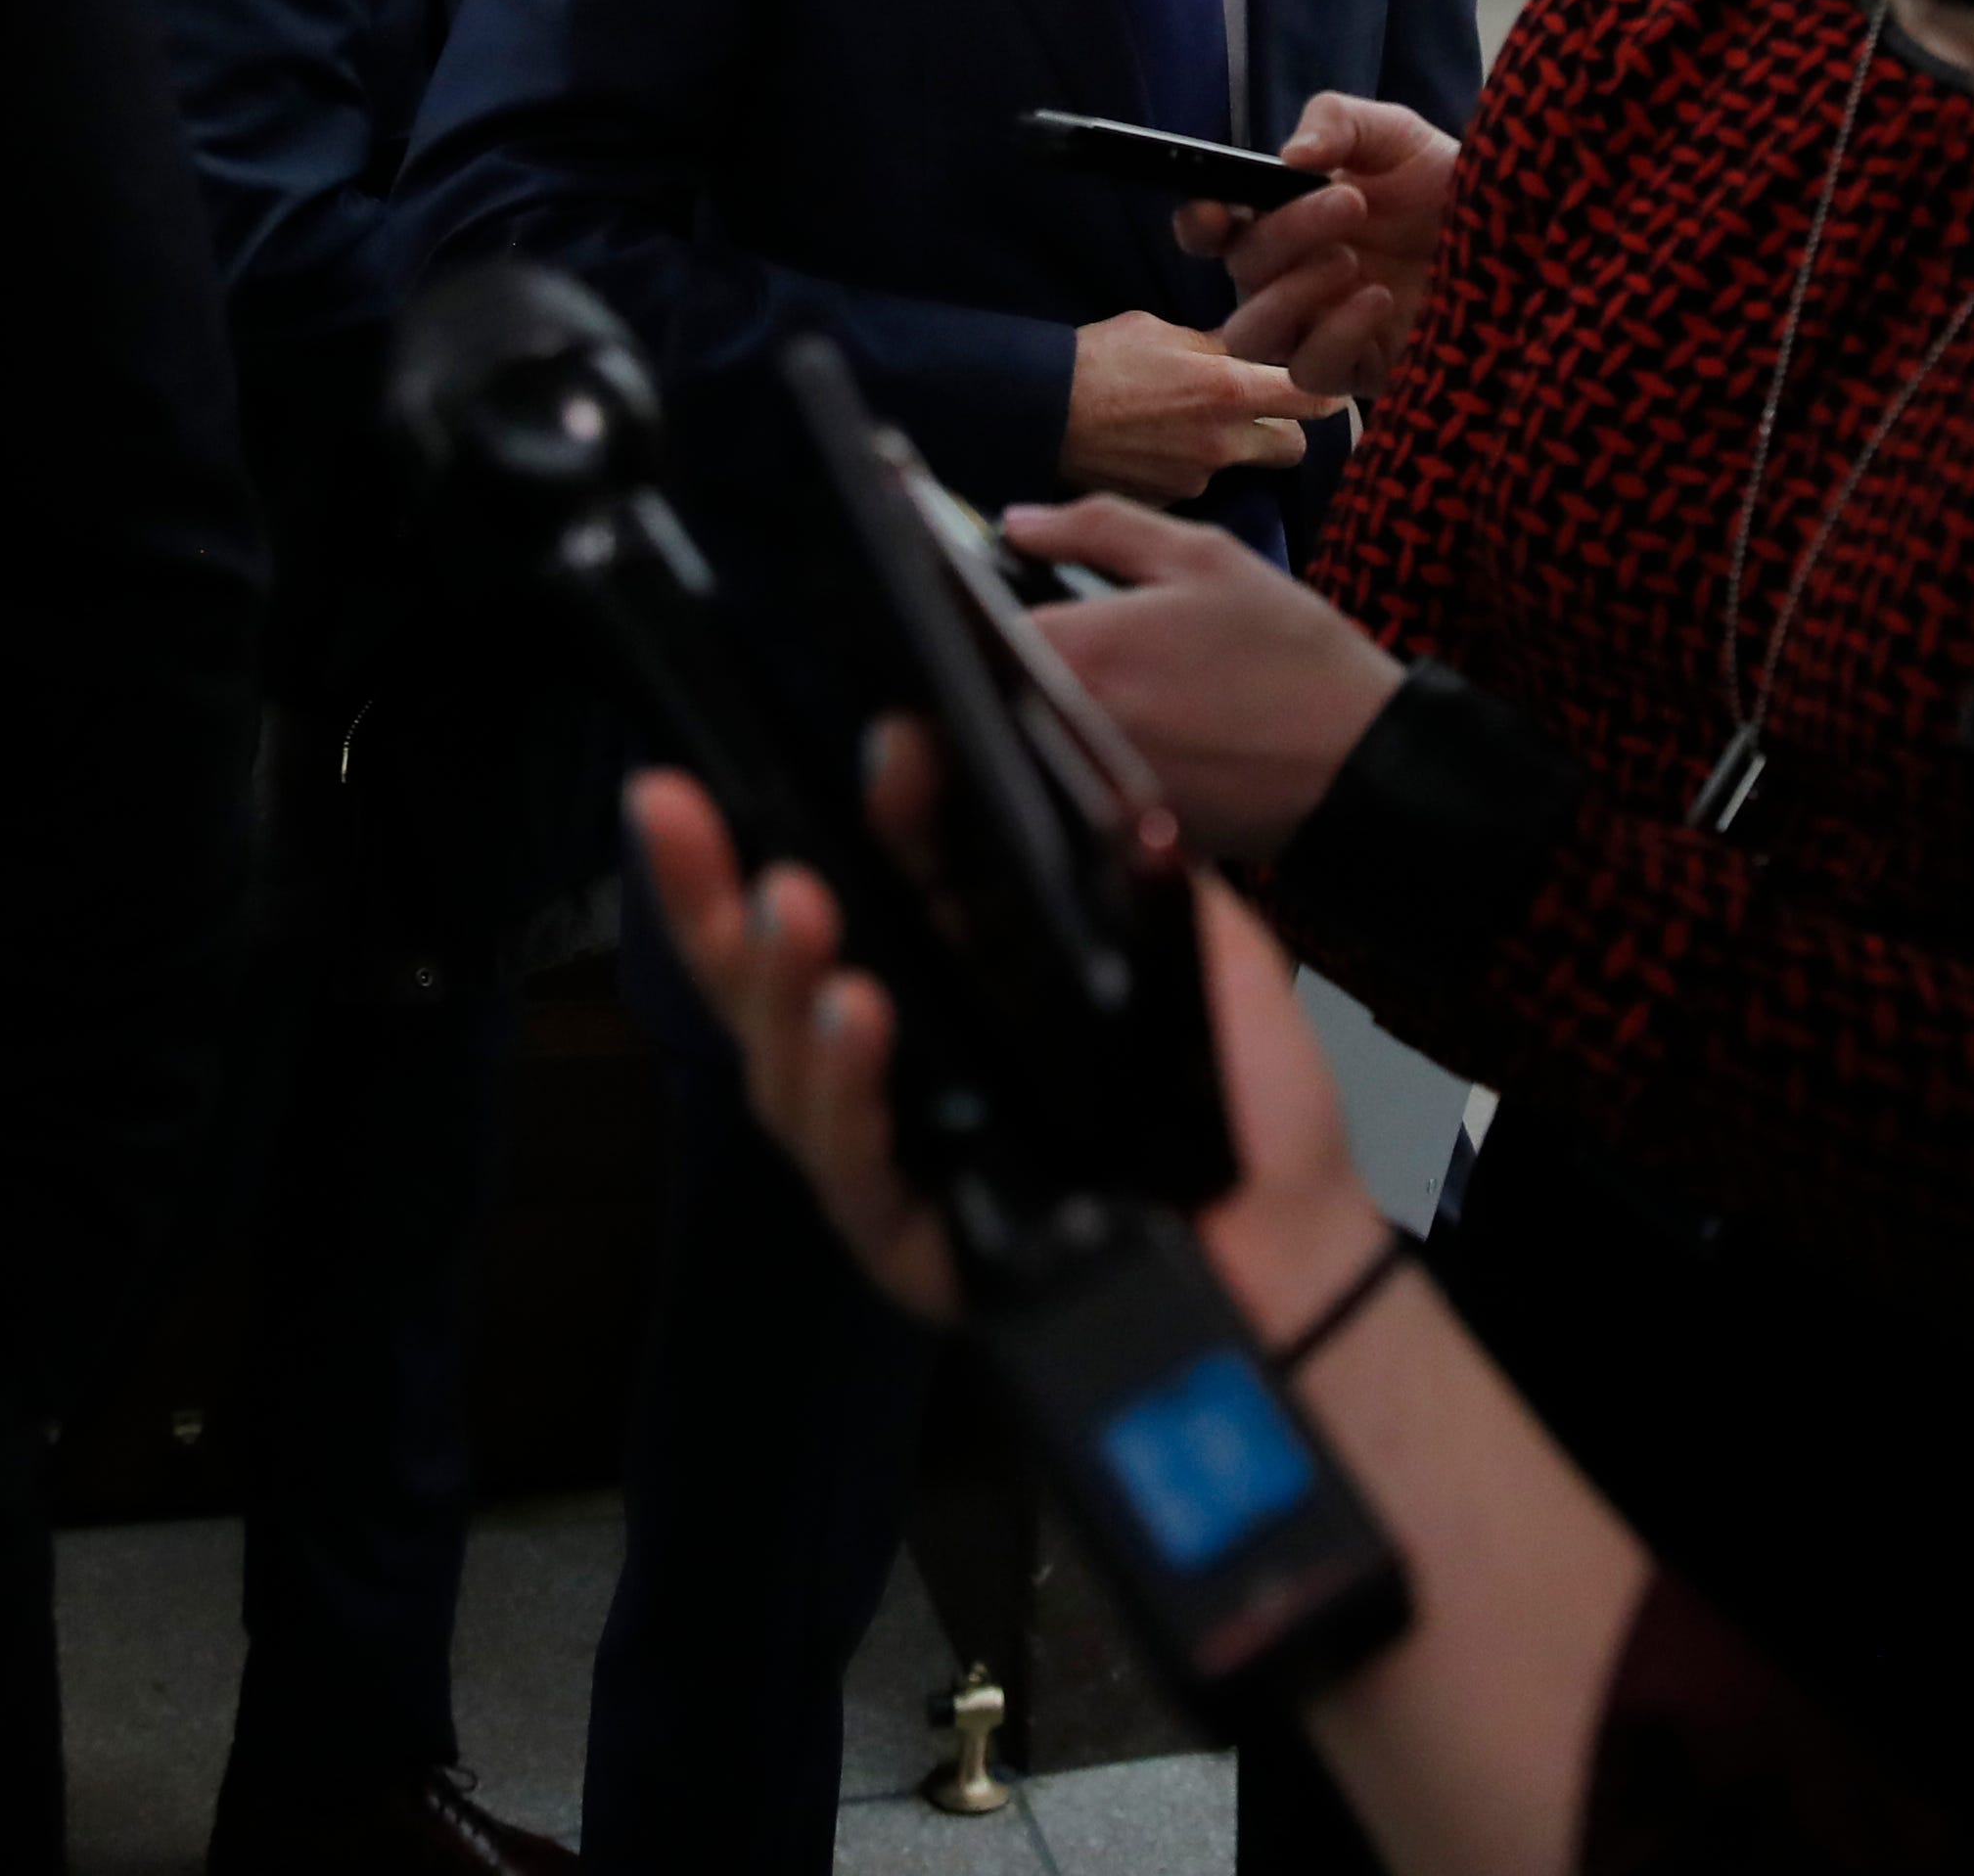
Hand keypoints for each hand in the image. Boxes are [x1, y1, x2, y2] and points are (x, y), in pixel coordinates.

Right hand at [626, 733, 1385, 1338]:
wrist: (1296, 1237)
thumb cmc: (1225, 1090)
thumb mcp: (1158, 925)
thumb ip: (1065, 837)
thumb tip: (958, 737)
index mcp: (938, 971)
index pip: (820, 889)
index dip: (754, 831)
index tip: (719, 769)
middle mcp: (892, 1057)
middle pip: (759, 972)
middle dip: (701, 891)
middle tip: (677, 813)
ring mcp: (891, 1147)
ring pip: (787, 1064)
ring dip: (780, 980)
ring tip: (792, 909)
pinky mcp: (912, 1237)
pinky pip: (852, 1164)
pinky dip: (846, 1090)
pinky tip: (855, 1019)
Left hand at [1001, 495, 1403, 856]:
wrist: (1366, 768)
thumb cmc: (1289, 655)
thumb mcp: (1203, 559)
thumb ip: (1098, 528)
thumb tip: (1017, 525)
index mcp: (1076, 653)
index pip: (971, 627)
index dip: (971, 608)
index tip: (995, 597)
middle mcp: (1064, 730)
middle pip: (992, 689)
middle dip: (1007, 663)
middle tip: (1061, 645)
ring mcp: (1087, 792)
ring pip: (1026, 741)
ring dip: (1043, 715)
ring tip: (1109, 692)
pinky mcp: (1117, 837)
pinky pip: (1071, 789)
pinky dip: (1085, 764)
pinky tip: (1137, 742)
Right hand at [1062, 312, 1338, 501]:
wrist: (1035, 411)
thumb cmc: (1095, 360)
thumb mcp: (1158, 330)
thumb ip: (1212, 347)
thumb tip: (1241, 354)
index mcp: (1228, 390)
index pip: (1313, 399)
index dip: (1328, 393)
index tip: (1326, 388)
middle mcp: (1222, 443)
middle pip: (1293, 447)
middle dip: (1282, 430)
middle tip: (1255, 411)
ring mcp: (1195, 479)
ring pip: (1237, 465)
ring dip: (1223, 448)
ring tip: (1175, 425)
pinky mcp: (1166, 502)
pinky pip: (1193, 484)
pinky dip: (1180, 468)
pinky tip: (1147, 447)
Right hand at [1178, 94, 1459, 400]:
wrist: (1526, 248)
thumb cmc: (1452, 190)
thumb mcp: (1398, 135)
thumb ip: (1338, 122)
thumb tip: (1289, 155)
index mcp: (1285, 221)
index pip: (1211, 231)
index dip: (1198, 223)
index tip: (1215, 210)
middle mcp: (1290, 277)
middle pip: (1239, 271)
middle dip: (1284, 234)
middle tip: (1351, 204)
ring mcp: (1317, 328)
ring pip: (1251, 333)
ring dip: (1291, 294)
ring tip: (1353, 262)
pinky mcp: (1355, 372)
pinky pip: (1310, 369)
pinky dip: (1335, 333)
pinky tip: (1378, 299)